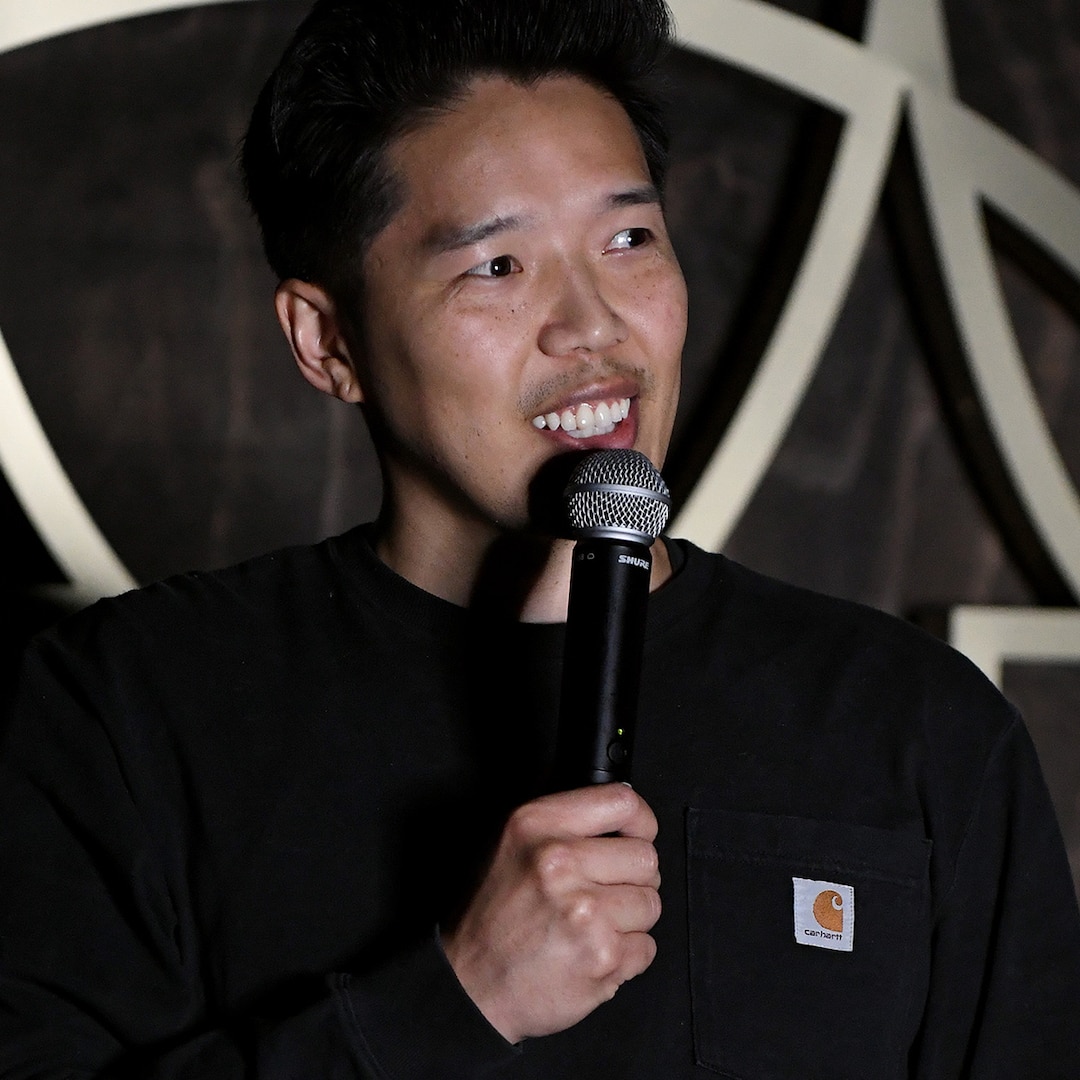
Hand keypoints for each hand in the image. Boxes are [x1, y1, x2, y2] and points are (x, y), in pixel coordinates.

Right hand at [441, 784, 660, 1043]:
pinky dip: (627, 956)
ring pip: (650, 903)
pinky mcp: (601, 955)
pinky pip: (646, 947)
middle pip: (645, 858)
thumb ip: (566, 825)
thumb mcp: (514, 845)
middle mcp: (560, 862)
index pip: (622, 803)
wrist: (471, 986)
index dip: (640, 822)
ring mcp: (584, 910)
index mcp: (538, 825)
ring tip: (592, 927)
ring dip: (630, 920)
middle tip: (602, 894)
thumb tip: (624, 821)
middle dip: (632, 879)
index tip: (637, 837)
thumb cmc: (492, 918)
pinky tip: (592, 953)